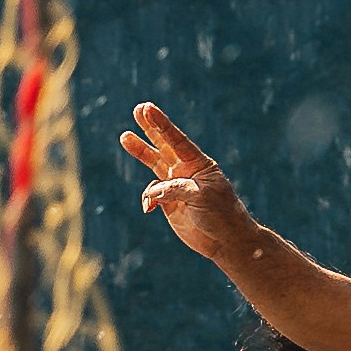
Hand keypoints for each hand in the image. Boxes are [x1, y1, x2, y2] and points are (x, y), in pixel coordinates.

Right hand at [118, 102, 262, 269]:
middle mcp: (186, 170)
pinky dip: (148, 199)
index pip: (177, 140)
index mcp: (199, 164)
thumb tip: (152, 193)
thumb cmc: (222, 215)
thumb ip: (176, 189)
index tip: (148, 108)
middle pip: (164, 144)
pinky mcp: (168, 202)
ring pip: (154, 163)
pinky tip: (149, 209)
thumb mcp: (203, 198)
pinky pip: (151, 195)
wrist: (225, 242)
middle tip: (139, 108)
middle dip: (151, 127)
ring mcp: (176, 186)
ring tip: (125, 137)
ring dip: (140, 151)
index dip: (162, 124)